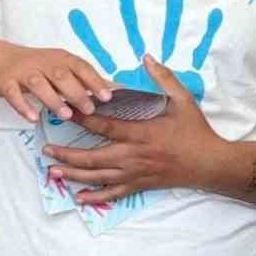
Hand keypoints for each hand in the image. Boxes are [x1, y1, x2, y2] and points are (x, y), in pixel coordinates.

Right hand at [0, 39, 113, 122]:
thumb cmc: (36, 67)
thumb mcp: (60, 68)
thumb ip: (84, 79)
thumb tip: (115, 88)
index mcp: (60, 58)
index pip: (80, 67)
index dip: (94, 81)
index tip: (108, 96)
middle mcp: (43, 62)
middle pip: (61, 75)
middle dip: (77, 92)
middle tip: (89, 109)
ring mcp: (24, 72)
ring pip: (39, 84)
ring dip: (53, 99)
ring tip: (65, 115)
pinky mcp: (6, 82)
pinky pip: (14, 94)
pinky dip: (23, 106)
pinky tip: (33, 118)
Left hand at [45, 56, 225, 204]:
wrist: (209, 163)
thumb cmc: (196, 131)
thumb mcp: (183, 100)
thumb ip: (163, 78)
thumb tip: (146, 57)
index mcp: (140, 133)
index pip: (103, 126)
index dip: (81, 118)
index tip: (63, 110)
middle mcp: (133, 156)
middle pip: (92, 157)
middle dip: (67, 153)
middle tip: (46, 148)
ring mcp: (135, 173)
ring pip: (98, 177)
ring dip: (73, 174)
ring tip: (53, 171)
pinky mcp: (140, 185)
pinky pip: (113, 194)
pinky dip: (95, 197)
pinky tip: (79, 198)